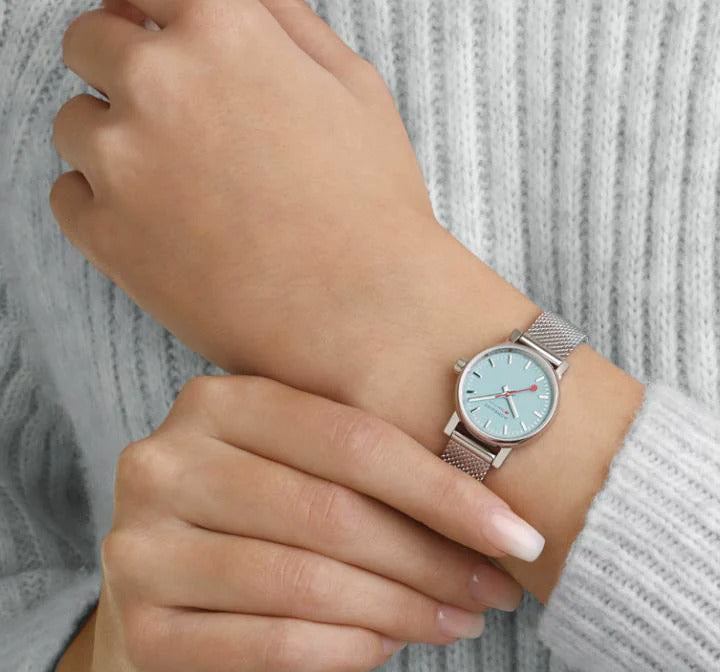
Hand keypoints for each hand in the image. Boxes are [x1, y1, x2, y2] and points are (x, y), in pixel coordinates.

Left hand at [49, 0, 471, 396]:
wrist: (367, 314)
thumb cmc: (373, 204)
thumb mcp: (354, 86)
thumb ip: (286, 22)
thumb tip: (242, 0)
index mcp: (222, 30)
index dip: (149, 13)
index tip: (153, 34)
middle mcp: (157, 80)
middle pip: (88, 43)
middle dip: (123, 70)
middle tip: (175, 120)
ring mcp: (121, 159)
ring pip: (74, 124)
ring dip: (114, 141)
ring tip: (184, 187)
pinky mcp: (105, 234)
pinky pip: (68, 196)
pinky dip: (104, 205)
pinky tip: (165, 226)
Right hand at [52, 375, 539, 671]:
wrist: (162, 633)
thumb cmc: (259, 537)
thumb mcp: (304, 480)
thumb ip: (373, 473)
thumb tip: (501, 513)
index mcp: (218, 403)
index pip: (354, 440)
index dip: (445, 491)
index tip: (518, 532)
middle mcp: (166, 463)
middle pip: (334, 512)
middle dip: (434, 559)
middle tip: (498, 590)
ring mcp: (140, 549)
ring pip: (308, 581)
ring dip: (405, 609)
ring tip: (461, 621)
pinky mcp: (143, 633)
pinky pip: (274, 643)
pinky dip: (350, 649)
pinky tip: (390, 647)